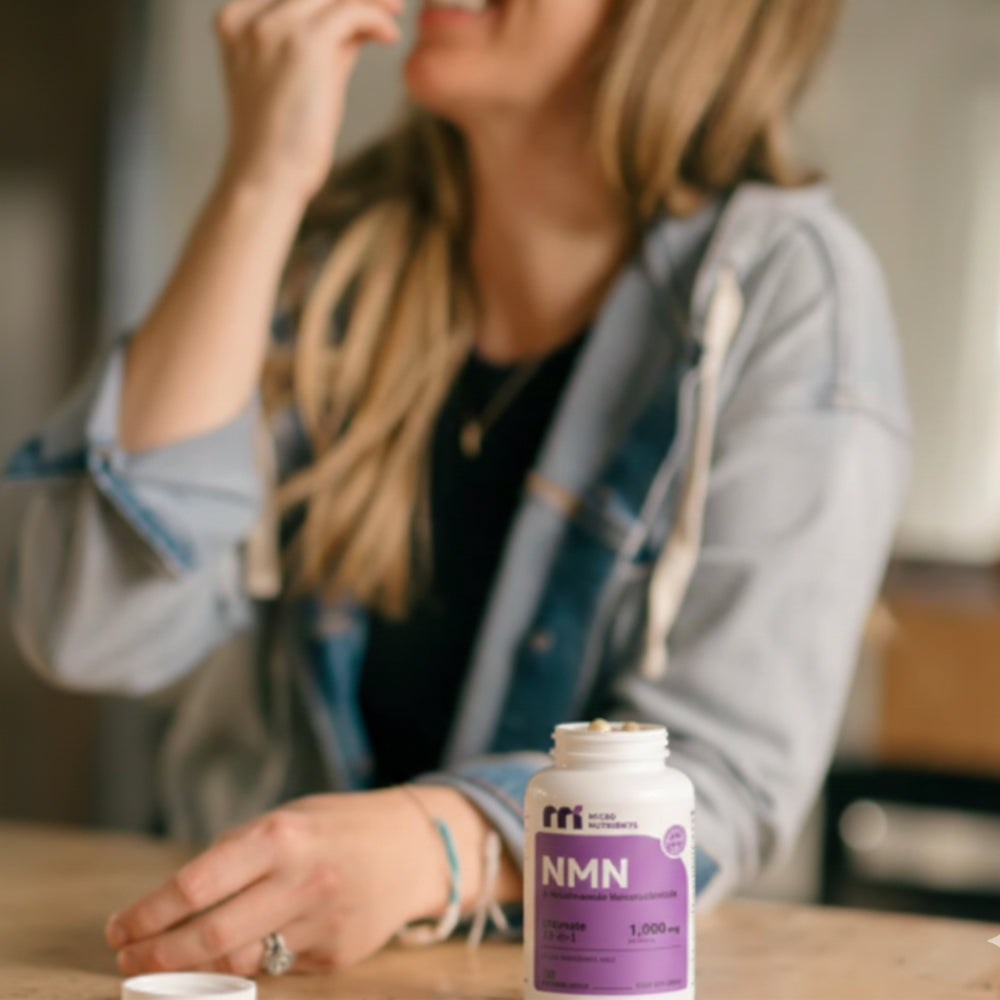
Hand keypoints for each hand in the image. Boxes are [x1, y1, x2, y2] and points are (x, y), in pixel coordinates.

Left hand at [104, 788, 455, 975]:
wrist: (417, 845)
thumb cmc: (339, 826)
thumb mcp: (289, 818)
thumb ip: (238, 853)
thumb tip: (176, 899)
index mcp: (281, 836)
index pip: (196, 885)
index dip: (146, 914)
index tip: (119, 927)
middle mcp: (301, 880)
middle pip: (210, 937)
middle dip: (156, 957)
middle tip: (127, 960)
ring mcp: (322, 922)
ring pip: (239, 963)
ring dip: (191, 972)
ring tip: (163, 967)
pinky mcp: (338, 955)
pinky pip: (278, 967)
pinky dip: (250, 962)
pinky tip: (239, 951)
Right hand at [214, 0, 403, 206]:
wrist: (267, 178)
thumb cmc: (283, 139)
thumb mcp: (298, 77)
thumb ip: (322, 43)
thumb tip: (360, 15)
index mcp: (234, 22)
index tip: (362, 2)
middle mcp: (250, 18)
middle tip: (388, 3)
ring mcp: (274, 28)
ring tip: (394, 13)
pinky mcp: (305, 44)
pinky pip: (351, 11)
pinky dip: (377, 17)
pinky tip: (390, 35)